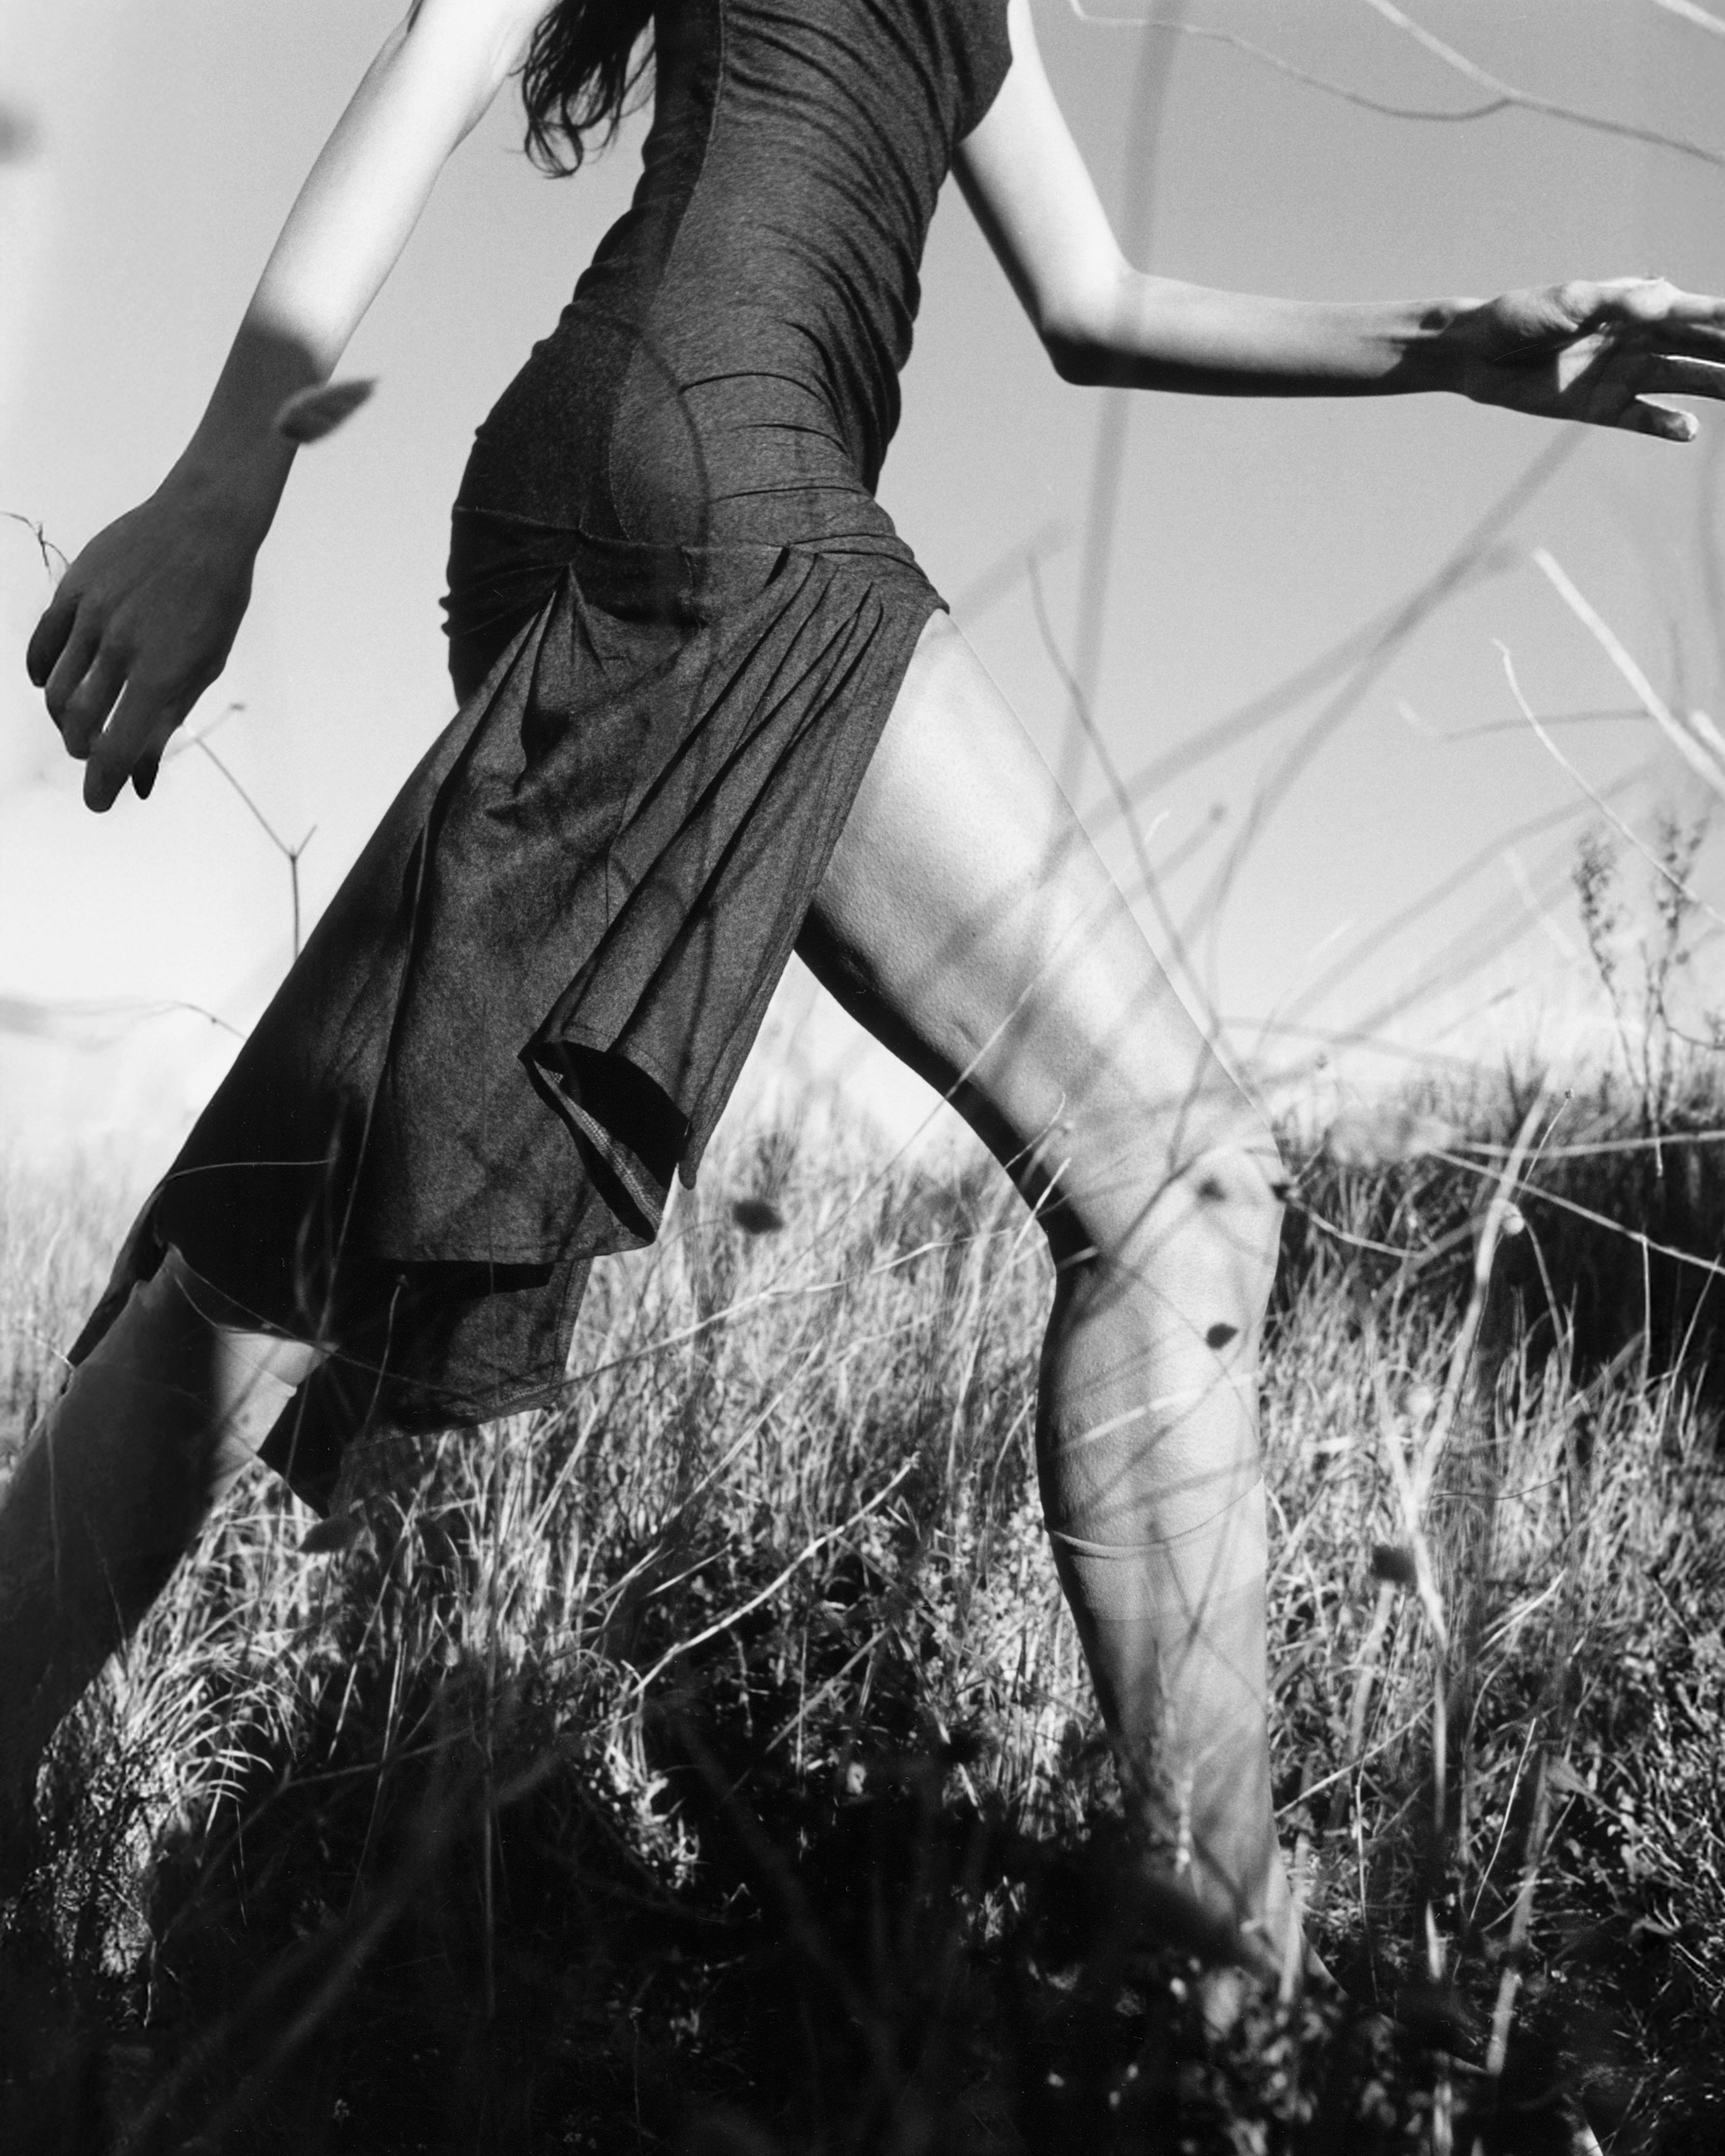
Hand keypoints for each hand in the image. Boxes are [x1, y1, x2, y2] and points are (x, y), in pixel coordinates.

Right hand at [25, 481, 261, 810]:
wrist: (203, 526)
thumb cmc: (214, 602)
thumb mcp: (203, 667)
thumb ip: (167, 721)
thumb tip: (139, 779)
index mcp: (164, 674)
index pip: (118, 749)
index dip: (104, 784)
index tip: (99, 802)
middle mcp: (123, 648)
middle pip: (80, 723)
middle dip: (83, 751)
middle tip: (92, 755)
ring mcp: (93, 616)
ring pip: (56, 689)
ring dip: (64, 719)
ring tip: (79, 724)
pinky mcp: (73, 590)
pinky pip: (42, 644)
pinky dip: (40, 673)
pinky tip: (49, 685)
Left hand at [1445, 276, 1724, 440]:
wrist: (1476, 354)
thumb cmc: (1521, 316)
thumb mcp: (1569, 303)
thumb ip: (1616, 302)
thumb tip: (1662, 300)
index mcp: (1641, 306)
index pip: (1702, 314)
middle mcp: (1642, 339)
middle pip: (1704, 349)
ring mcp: (1625, 374)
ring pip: (1686, 381)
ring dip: (1718, 388)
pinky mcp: (1603, 406)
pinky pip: (1645, 418)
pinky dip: (1666, 424)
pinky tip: (1689, 432)